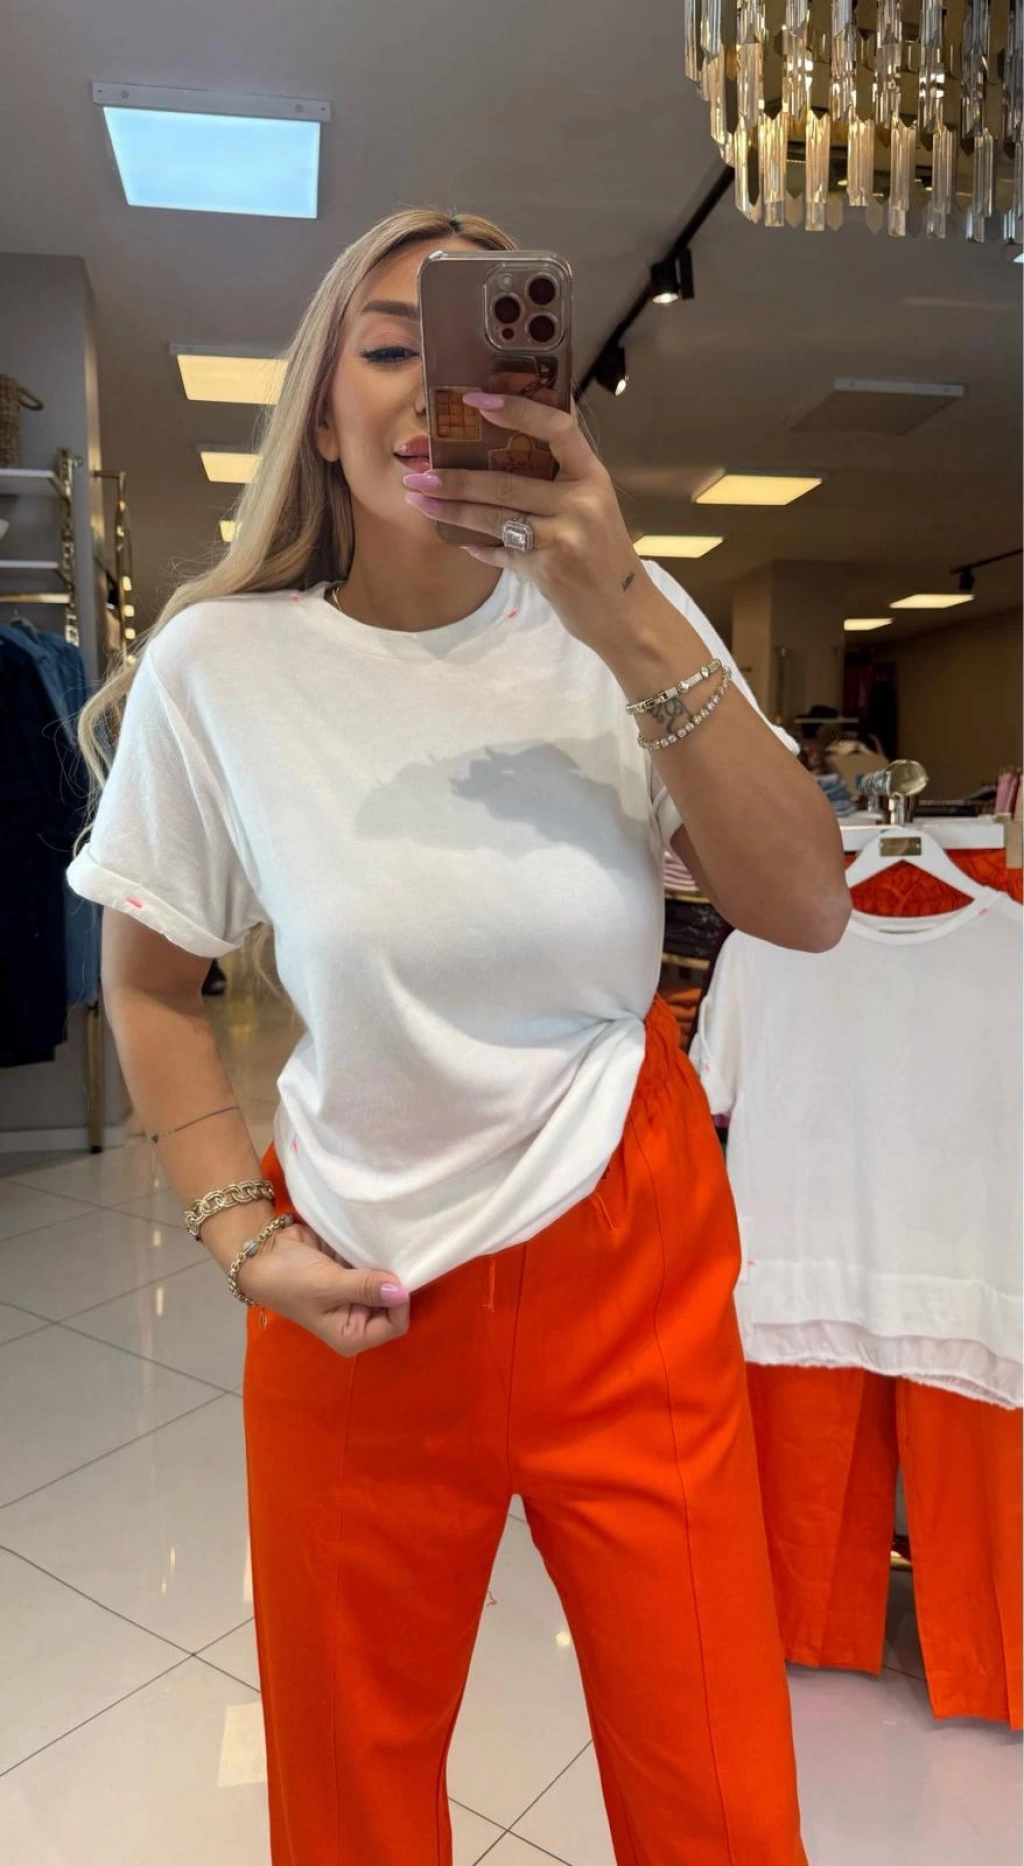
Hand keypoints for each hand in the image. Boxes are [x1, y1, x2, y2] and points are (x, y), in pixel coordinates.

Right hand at [238, 1222, 410, 1357]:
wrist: (262, 1254)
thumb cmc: (289, 1279)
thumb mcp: (327, 1286)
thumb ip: (364, 1288)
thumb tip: (401, 1291)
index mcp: (351, 1335)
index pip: (395, 1325)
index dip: (400, 1302)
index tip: (393, 1274)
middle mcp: (359, 1318)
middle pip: (396, 1304)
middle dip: (396, 1282)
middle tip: (396, 1256)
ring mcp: (358, 1294)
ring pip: (389, 1283)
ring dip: (389, 1266)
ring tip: (389, 1246)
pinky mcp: (355, 1272)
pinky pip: (378, 1265)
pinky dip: (380, 1255)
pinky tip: (380, 1241)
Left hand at [402, 391, 640, 658]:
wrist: (625, 613)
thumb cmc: (604, 555)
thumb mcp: (593, 507)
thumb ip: (558, 482)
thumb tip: (497, 456)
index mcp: (592, 476)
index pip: (557, 428)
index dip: (518, 409)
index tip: (476, 400)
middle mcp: (581, 501)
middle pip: (506, 480)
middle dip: (455, 477)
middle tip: (417, 470)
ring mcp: (564, 536)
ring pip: (494, 516)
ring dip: (451, 510)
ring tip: (418, 499)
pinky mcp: (548, 569)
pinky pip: (501, 553)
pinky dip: (478, 547)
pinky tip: (458, 542)